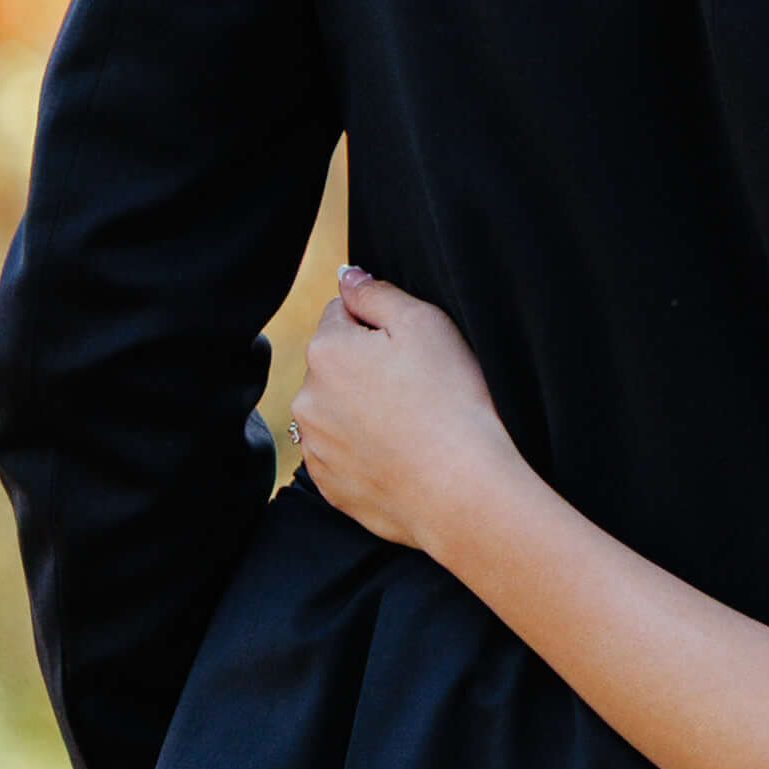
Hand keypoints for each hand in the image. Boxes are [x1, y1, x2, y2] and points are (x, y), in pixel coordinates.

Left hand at [287, 267, 520, 564]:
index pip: (342, 314)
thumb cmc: (451, 400)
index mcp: (325, 350)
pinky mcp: (329, 486)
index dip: (381, 326)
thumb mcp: (424, 324)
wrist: (462, 492)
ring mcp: (315, 446)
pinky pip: (342, 454)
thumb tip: (347, 276)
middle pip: (335, 364)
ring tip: (411, 425)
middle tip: (418, 389)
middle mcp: (306, 398)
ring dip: (361, 411)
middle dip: (366, 368)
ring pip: (336, 411)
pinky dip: (364, 451)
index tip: (412, 350)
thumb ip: (377, 293)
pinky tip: (401, 456)